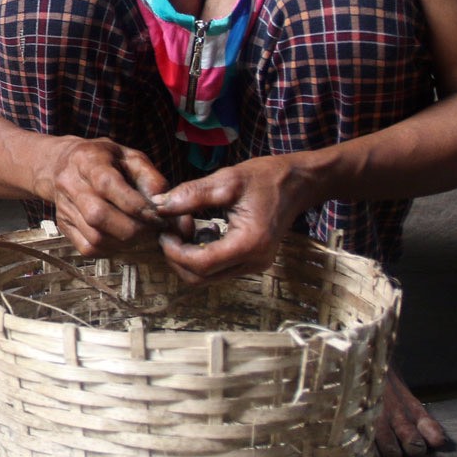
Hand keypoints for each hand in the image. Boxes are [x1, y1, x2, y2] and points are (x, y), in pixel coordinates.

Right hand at [38, 136, 172, 255]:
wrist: (64, 164)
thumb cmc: (105, 160)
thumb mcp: (131, 157)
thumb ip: (151, 178)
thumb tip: (164, 206)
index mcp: (87, 160)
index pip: (107, 185)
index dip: (136, 205)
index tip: (158, 216)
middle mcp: (69, 183)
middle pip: (98, 215)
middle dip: (133, 229)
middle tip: (152, 230)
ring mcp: (64, 207)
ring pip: (94, 236)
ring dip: (125, 242)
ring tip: (140, 234)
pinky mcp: (63, 226)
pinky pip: (88, 248)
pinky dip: (111, 249)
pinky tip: (122, 239)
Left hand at [150, 155, 316, 283]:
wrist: (297, 183)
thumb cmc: (265, 178)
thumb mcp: (227, 179)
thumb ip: (192, 194)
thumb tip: (159, 206)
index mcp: (250, 243)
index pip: (201, 264)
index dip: (175, 252)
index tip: (164, 233)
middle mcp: (254, 261)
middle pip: (201, 278)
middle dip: (178, 258)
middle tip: (170, 232)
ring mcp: (254, 265)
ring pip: (208, 276)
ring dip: (188, 258)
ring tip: (184, 228)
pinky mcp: (252, 262)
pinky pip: (218, 269)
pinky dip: (201, 256)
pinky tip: (201, 231)